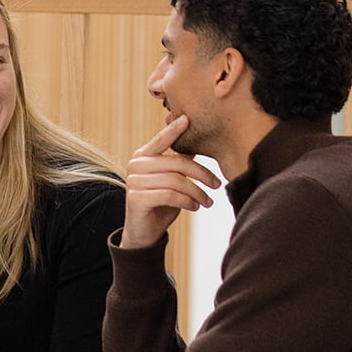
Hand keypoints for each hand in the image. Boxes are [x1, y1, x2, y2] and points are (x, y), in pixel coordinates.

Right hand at [119, 116, 220, 248]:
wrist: (143, 232)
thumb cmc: (160, 203)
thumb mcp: (171, 181)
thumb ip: (178, 164)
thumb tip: (196, 146)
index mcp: (142, 156)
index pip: (162, 140)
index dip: (174, 129)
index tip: (188, 119)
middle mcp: (135, 165)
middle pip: (177, 163)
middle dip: (202, 174)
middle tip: (217, 184)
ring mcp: (134, 181)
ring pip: (176, 181)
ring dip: (198, 192)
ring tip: (207, 201)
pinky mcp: (137, 198)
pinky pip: (170, 195)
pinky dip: (187, 202)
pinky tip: (195, 207)